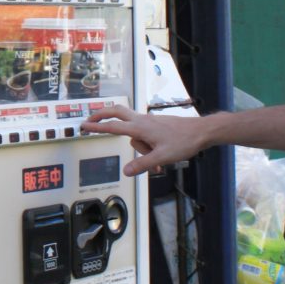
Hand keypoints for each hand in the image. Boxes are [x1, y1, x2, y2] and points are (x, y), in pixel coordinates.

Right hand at [80, 105, 209, 175]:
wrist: (201, 132)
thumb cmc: (183, 143)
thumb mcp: (162, 157)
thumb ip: (142, 165)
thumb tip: (125, 171)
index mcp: (141, 127)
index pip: (113, 126)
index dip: (97, 127)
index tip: (83, 126)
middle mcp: (142, 121)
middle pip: (116, 113)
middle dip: (101, 115)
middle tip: (89, 120)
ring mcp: (149, 122)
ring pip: (134, 132)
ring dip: (140, 148)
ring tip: (158, 165)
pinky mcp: (156, 125)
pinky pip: (144, 135)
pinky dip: (147, 147)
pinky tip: (161, 159)